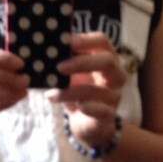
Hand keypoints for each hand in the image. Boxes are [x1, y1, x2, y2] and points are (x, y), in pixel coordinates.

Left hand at [49, 32, 125, 149]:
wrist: (87, 121)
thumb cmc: (80, 90)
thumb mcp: (73, 72)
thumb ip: (66, 58)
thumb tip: (47, 44)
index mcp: (106, 57)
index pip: (102, 41)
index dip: (86, 40)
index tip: (68, 42)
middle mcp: (115, 74)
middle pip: (107, 61)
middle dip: (82, 62)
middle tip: (59, 67)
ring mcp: (114, 95)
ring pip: (95, 90)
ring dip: (70, 92)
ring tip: (51, 94)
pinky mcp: (109, 114)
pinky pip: (101, 110)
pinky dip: (87, 108)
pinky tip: (75, 108)